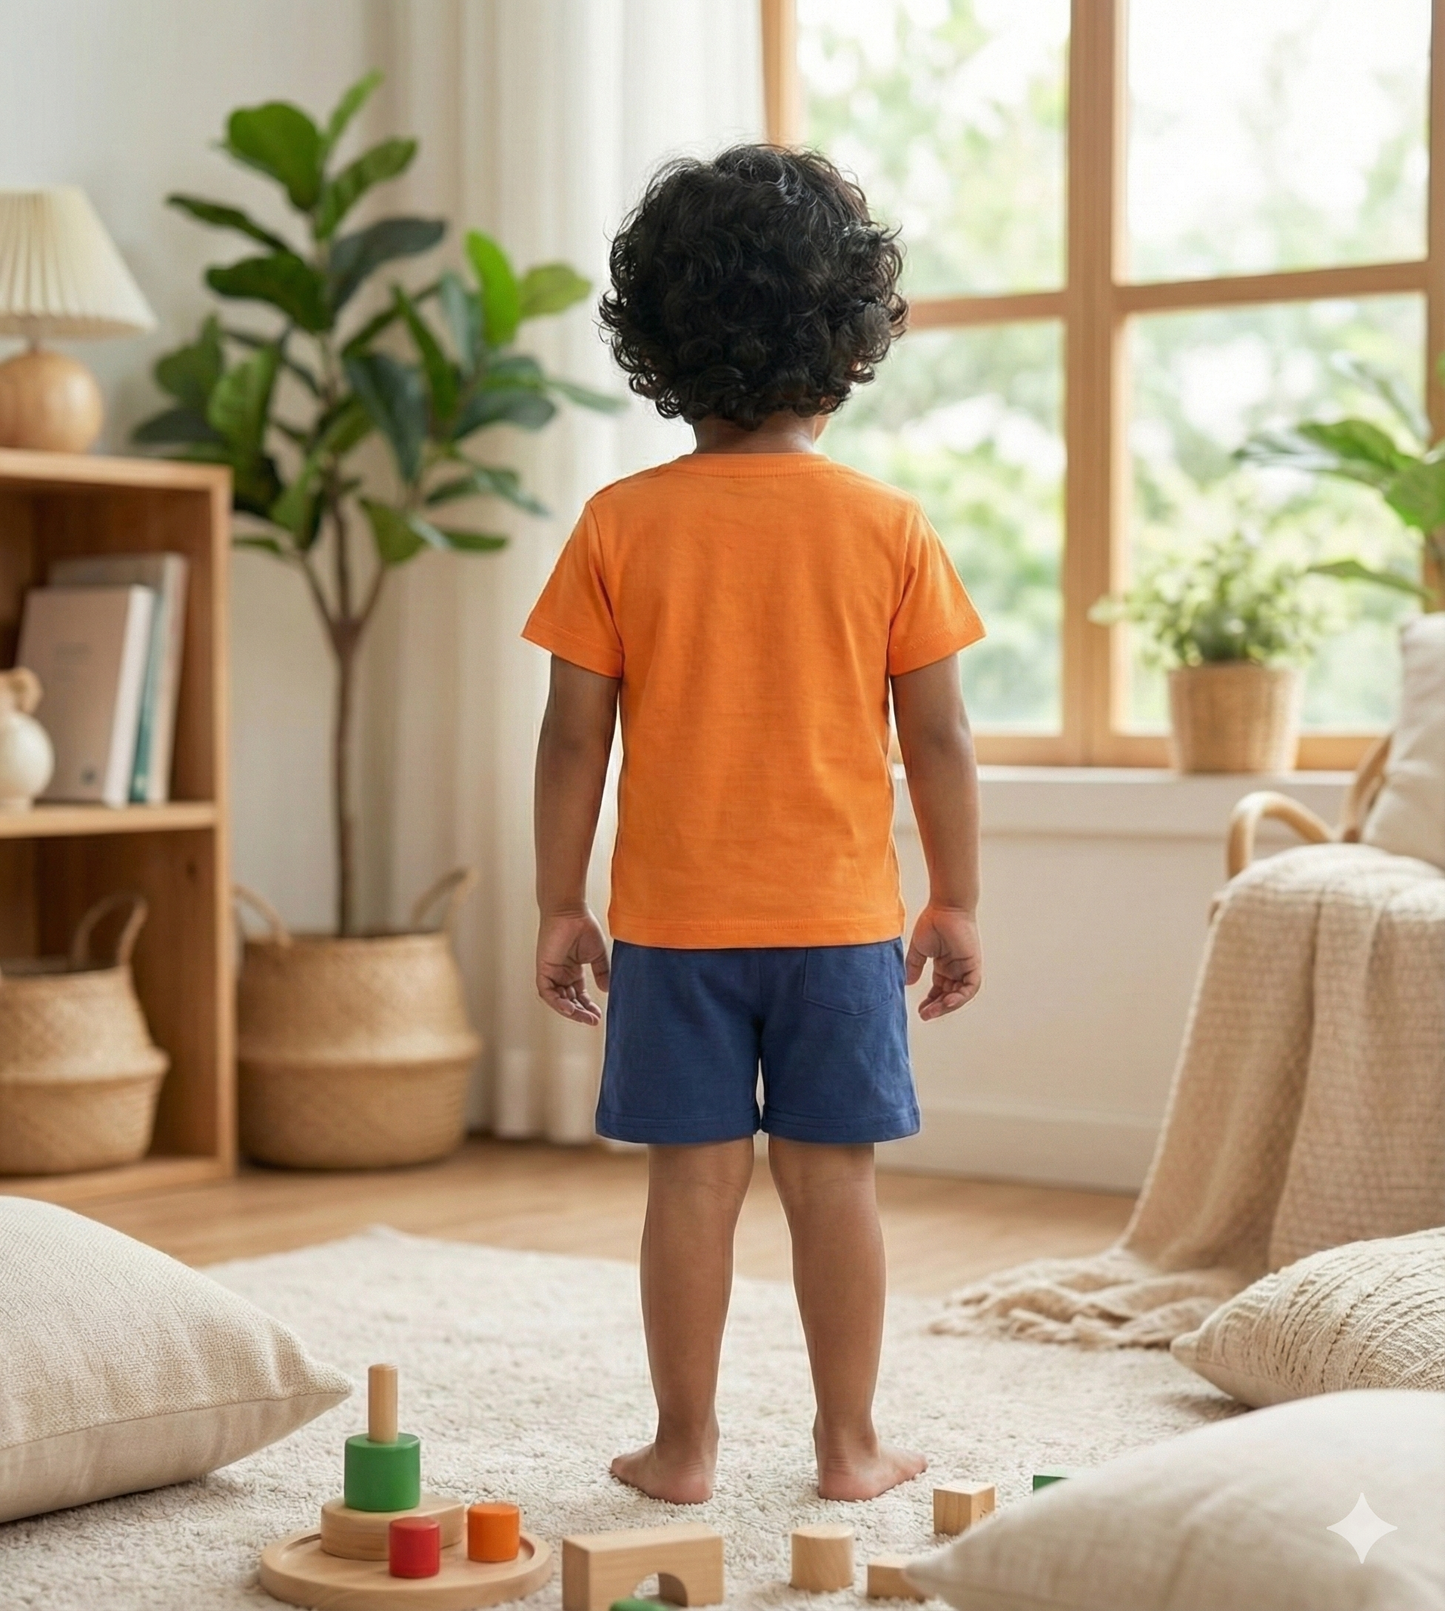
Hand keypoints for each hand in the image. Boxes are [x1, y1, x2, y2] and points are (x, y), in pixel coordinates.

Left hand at [535, 908, 610, 1025]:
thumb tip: (606, 990)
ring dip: (571, 1011)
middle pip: (569, 1001)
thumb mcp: (597, 955)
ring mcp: (551, 973)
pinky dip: (557, 1002)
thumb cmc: (583, 927)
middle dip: (581, 1013)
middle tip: (593, 1021)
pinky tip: (570, 1008)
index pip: (578, 995)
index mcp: (572, 970)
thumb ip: (602, 972)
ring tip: (585, 1018)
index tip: (599, 1016)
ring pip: (557, 1000)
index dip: (588, 1007)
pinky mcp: (543, 970)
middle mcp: (560, 974)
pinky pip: (547, 993)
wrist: (571, 912)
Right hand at [905, 905, 981, 1020]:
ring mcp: (966, 967)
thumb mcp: (919, 949)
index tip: (920, 1010)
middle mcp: (957, 969)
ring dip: (947, 1005)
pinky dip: (960, 997)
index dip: (931, 1001)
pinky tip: (948, 1002)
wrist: (945, 907)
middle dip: (937, 1007)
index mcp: (945, 965)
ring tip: (933, 1012)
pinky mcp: (973, 964)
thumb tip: (908, 983)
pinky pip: (970, 987)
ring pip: (960, 995)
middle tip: (924, 1015)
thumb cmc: (933, 922)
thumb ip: (914, 966)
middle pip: (949, 996)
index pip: (940, 990)